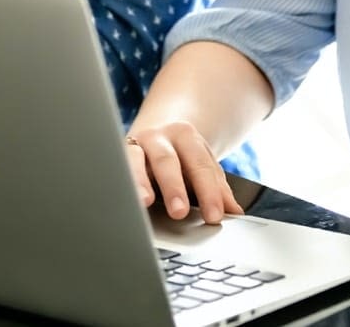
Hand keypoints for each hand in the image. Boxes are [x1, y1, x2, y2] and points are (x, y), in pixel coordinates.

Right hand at [125, 121, 242, 224]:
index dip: (208, 192)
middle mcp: (158, 138)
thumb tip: (235, 212)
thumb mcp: (200, 167)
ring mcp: (134, 146)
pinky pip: (114, 169)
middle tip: (180, 212)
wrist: (153, 134)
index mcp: (186, 137)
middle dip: (174, 186)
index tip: (214, 216)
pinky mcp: (114, 157)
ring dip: (140, 182)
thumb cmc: (179, 158)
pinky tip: (120, 199)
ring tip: (145, 201)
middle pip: (167, 161)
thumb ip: (217, 188)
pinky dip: (118, 183)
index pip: (200, 165)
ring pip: (134, 160)